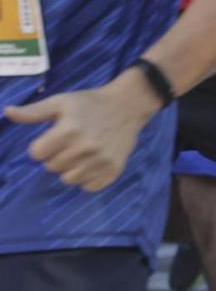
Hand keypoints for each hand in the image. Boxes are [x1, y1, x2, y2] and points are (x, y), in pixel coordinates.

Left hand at [4, 70, 158, 190]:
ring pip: (68, 179)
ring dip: (72, 168)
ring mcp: (101, 161)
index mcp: (69, 130)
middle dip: (58, 155)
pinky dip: (88, 178)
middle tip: (73, 141)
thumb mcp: (62, 102)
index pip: (37, 154)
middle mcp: (85, 148)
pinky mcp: (113, 170)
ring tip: (83, 152)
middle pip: (52, 167)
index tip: (57, 135)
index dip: (44, 145)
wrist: (129, 104)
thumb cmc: (91, 103)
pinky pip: (89, 187)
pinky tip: (94, 162)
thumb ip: (34, 112)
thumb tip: (8, 112)